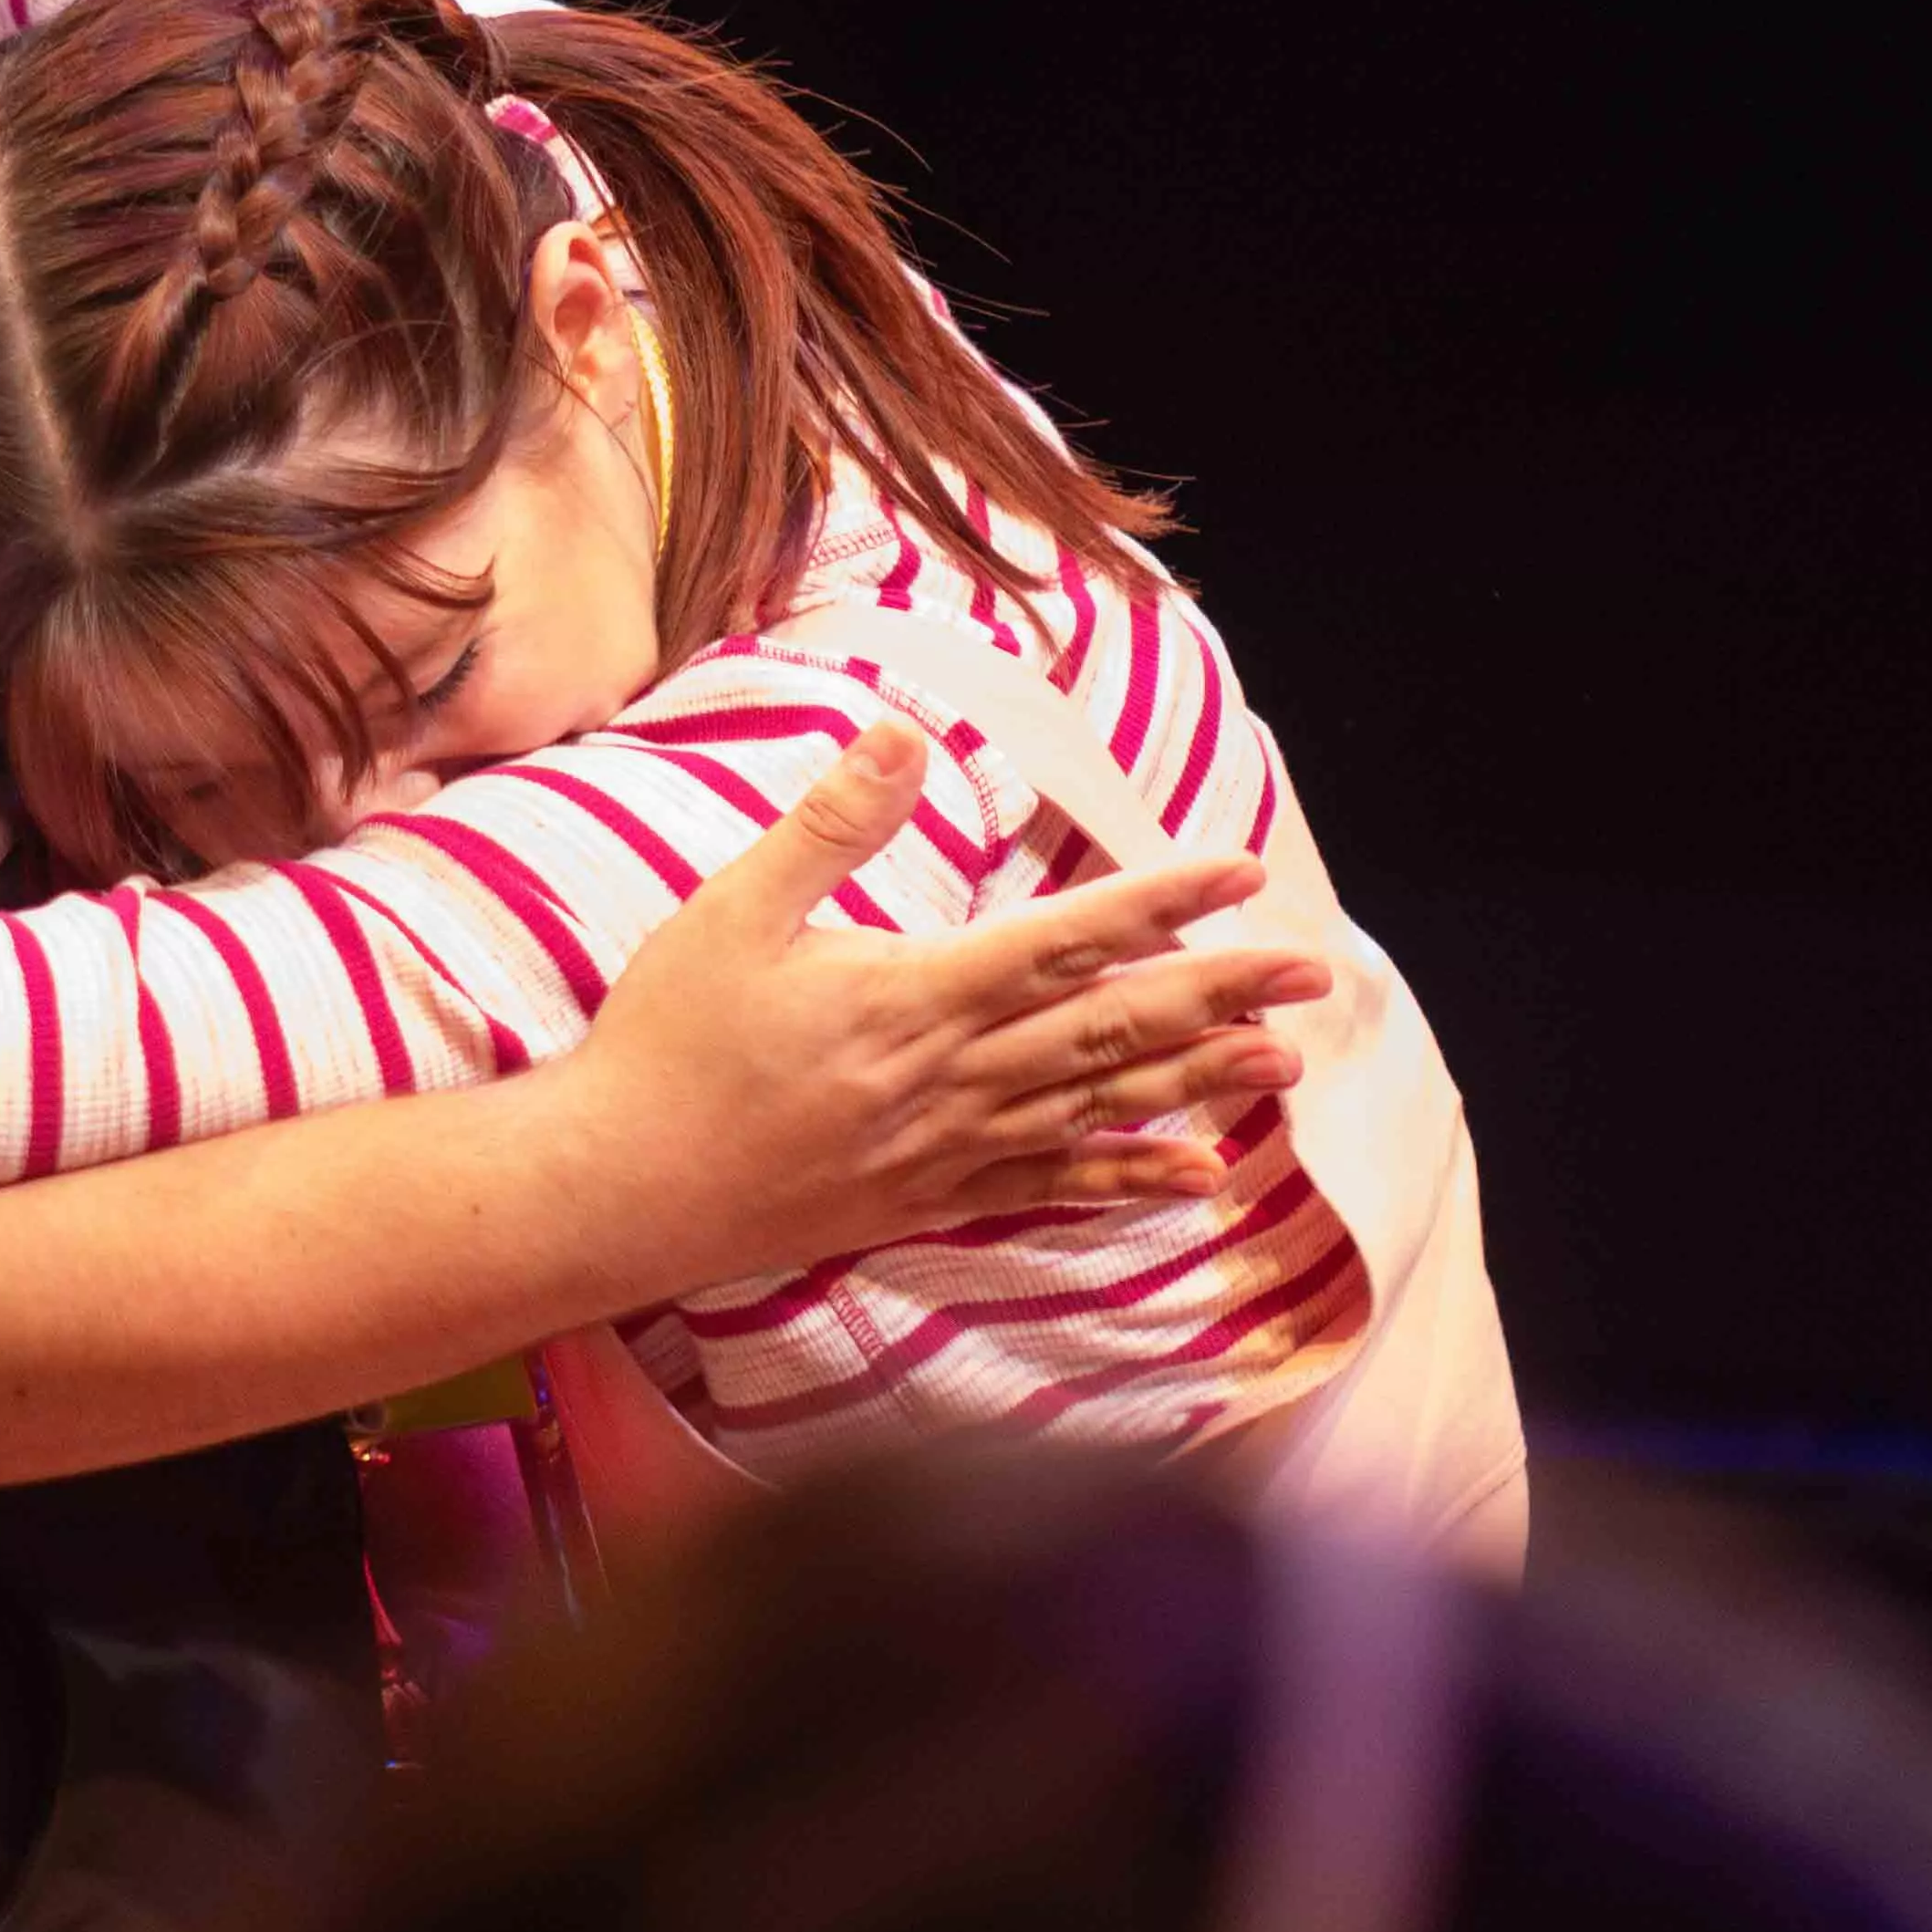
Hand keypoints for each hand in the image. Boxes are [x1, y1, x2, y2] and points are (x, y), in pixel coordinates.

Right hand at [551, 720, 1331, 1292]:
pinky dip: (1127, 1179)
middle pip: (1109, 1028)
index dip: (1160, 904)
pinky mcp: (927, 1200)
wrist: (621, 1189)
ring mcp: (947, 1147)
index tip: (1237, 873)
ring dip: (1196, 1082)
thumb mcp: (731, 912)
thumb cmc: (667, 1043)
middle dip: (1217, 996)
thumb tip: (902, 731)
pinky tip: (1196, 1174)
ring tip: (1284, 1063)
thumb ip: (827, 825)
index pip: (1064, 939)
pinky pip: (1049, 1188)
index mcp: (912, 993)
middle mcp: (951, 1075)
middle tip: (1311, 976)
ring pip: (1098, 1108)